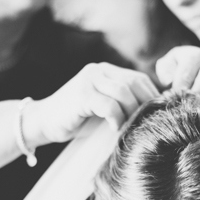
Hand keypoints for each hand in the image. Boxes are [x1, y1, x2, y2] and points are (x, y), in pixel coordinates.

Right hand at [33, 63, 158, 143]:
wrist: (42, 122)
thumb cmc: (76, 121)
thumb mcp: (103, 108)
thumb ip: (123, 104)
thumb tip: (153, 114)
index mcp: (107, 71)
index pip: (139, 78)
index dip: (152, 96)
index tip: (157, 116)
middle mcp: (99, 70)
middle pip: (134, 83)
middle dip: (145, 105)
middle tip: (146, 124)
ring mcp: (89, 80)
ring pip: (124, 92)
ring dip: (131, 113)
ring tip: (130, 128)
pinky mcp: (81, 94)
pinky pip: (109, 105)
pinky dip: (117, 118)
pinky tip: (115, 129)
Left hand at [155, 46, 199, 117]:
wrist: (196, 72)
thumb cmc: (178, 71)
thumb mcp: (168, 65)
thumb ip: (165, 69)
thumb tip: (168, 81)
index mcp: (195, 55)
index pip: (189, 68)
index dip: (180, 86)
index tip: (173, 101)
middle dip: (197, 96)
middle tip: (187, 111)